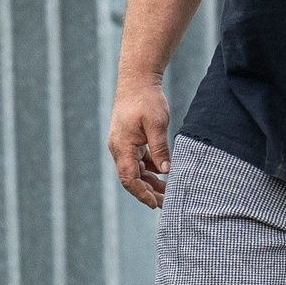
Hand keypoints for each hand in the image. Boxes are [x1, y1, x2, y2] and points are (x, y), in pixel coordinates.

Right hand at [109, 76, 172, 208]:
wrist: (137, 80)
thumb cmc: (146, 99)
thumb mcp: (157, 124)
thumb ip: (160, 148)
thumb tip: (166, 170)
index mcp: (122, 146)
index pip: (128, 178)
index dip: (141, 193)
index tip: (155, 204)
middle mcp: (119, 148)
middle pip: (131, 178)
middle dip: (147, 192)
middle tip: (165, 204)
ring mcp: (123, 145)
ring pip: (135, 171)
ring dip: (150, 182)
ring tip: (166, 192)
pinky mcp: (130, 141)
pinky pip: (138, 160)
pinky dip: (150, 169)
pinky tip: (164, 172)